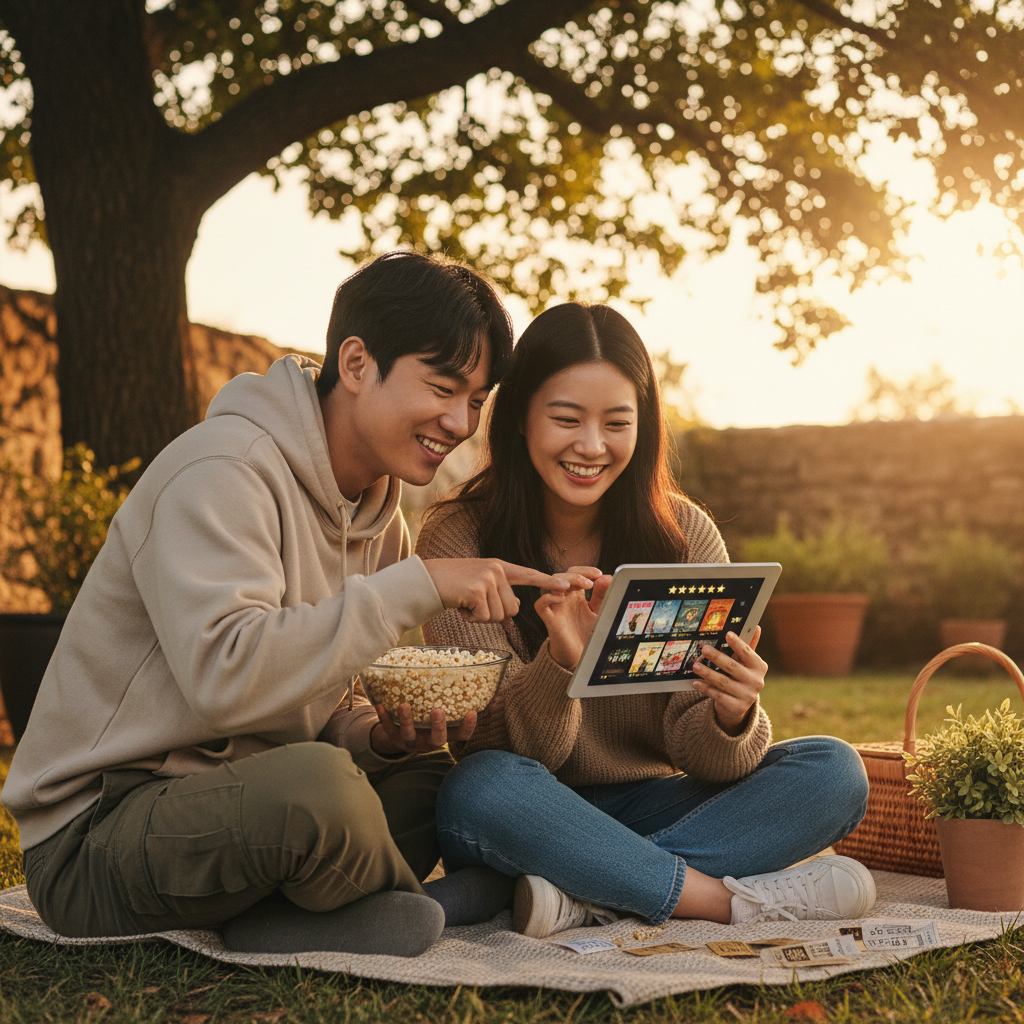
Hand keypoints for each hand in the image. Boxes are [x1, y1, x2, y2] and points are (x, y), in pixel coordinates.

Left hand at [369, 704, 477, 755]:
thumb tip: (462, 670)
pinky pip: (388, 729)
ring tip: (404, 705)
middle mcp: (429, 741)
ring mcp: (411, 741)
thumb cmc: (426, 720)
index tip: (472, 712)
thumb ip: (449, 700)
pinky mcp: (394, 738)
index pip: (461, 735)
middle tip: (438, 711)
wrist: (400, 737)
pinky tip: (380, 705)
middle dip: (438, 727)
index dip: (468, 727)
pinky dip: (384, 718)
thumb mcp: (438, 716)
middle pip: (437, 740)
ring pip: (409, 735)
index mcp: (444, 734)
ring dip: (407, 721)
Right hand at [422, 557, 584, 622]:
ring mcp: (488, 578)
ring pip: (499, 616)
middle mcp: (497, 569)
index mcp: (501, 567)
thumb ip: (501, 595)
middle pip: (511, 609)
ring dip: (481, 617)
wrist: (427, 580)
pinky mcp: (477, 589)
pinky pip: (484, 618)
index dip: (551, 583)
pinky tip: (461, 605)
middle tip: (473, 603)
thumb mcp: (481, 587)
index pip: (531, 575)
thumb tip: (517, 608)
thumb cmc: (454, 587)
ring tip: (466, 602)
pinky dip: (471, 618)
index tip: (572, 587)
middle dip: (492, 614)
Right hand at [534, 567, 612, 669]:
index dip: (584, 570)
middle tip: (590, 583)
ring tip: (577, 586)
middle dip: (575, 575)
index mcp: (575, 594)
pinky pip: (540, 604)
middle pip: (561, 576)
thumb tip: (608, 577)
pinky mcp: (550, 620)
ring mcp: (555, 608)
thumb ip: (603, 596)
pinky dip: (548, 598)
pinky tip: (561, 598)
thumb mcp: (599, 612)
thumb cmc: (587, 634)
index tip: (599, 574)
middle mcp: (564, 598)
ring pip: (548, 585)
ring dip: (561, 581)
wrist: (580, 656)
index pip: (574, 573)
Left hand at [691, 628, 766, 735]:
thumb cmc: (740, 676)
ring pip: (724, 682)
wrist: (738, 705)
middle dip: (717, 657)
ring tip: (695, 666)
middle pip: (733, 667)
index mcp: (759, 667)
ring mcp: (748, 696)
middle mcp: (756, 681)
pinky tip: (695, 682)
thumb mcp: (745, 663)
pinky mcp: (737, 707)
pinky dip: (706, 688)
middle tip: (704, 649)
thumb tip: (757, 626)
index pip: (748, 653)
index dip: (738, 643)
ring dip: (708, 673)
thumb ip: (749, 646)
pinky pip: (718, 695)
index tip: (727, 634)